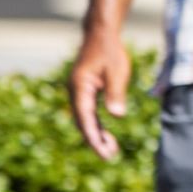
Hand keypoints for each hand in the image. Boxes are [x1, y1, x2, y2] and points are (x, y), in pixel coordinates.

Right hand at [69, 29, 132, 161]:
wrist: (101, 34)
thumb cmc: (110, 51)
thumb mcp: (117, 71)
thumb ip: (116, 92)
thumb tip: (117, 115)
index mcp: (80, 87)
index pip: (85, 118)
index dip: (94, 137)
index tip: (103, 152)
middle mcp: (75, 92)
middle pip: (82, 123)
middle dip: (95, 140)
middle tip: (109, 156)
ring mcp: (78, 92)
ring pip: (84, 120)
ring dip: (96, 135)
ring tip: (111, 150)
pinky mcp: (85, 92)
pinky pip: (88, 114)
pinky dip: (96, 125)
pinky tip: (106, 135)